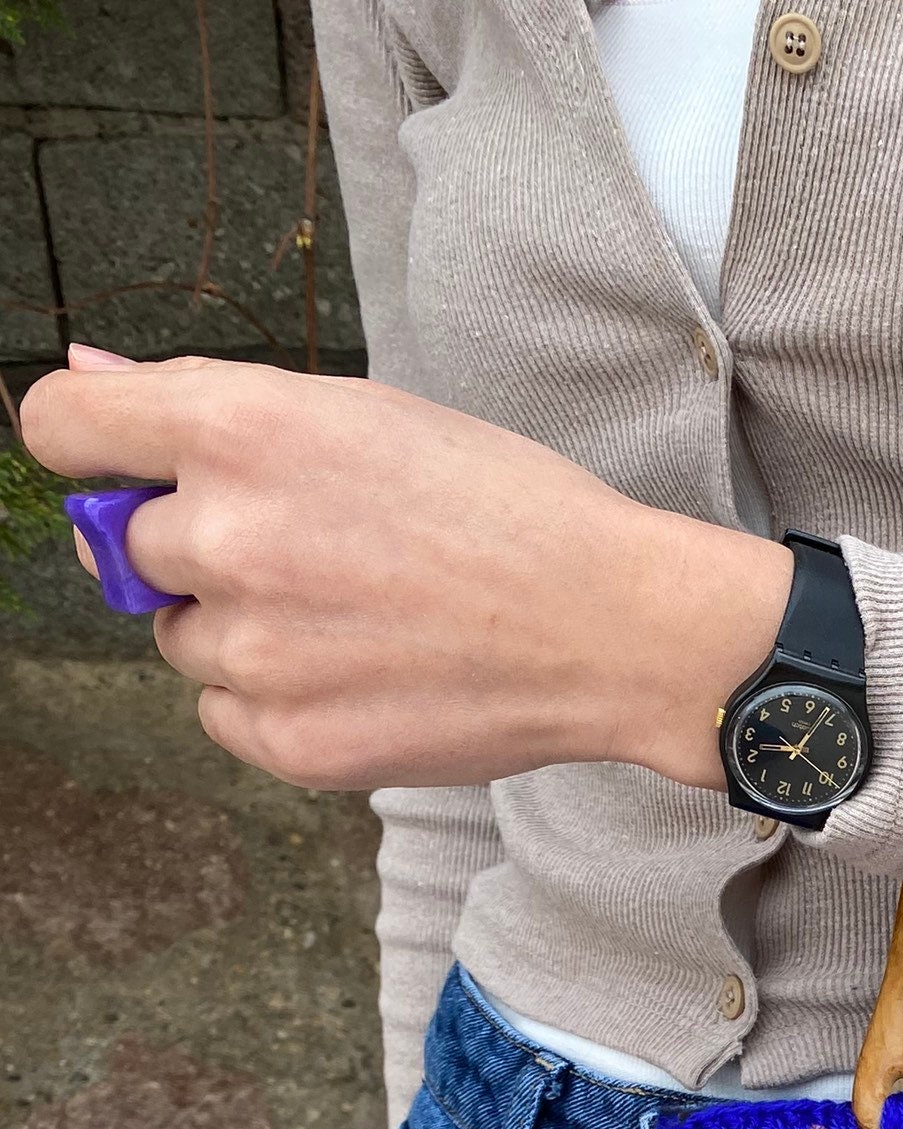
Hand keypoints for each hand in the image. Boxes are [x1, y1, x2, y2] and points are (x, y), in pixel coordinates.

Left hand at [20, 345, 789, 794]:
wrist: (610, 628)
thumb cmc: (504, 509)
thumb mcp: (362, 414)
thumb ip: (212, 407)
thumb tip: (87, 384)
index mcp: (240, 429)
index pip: (62, 432)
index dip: (87, 446)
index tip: (117, 467)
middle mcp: (227, 537)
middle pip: (125, 544)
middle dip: (192, 545)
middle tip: (305, 555)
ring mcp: (255, 650)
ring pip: (179, 636)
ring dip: (237, 628)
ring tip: (351, 620)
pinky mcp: (290, 740)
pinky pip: (222, 713)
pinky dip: (271, 700)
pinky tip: (359, 675)